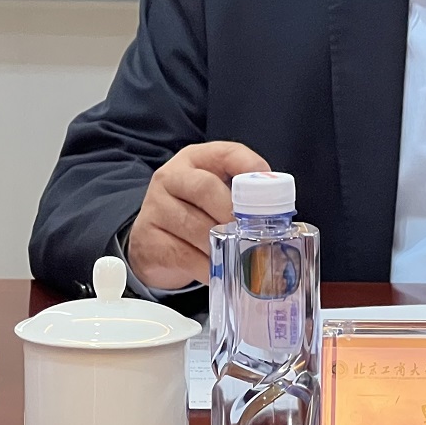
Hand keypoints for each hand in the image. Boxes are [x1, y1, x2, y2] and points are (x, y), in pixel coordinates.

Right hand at [127, 141, 269, 289]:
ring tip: (238, 256)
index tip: (268, 184)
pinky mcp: (148, 240)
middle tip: (251, 232)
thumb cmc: (195, 214)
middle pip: (205, 188)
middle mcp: (171, 177)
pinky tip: (217, 271)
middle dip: (232, 212)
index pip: (225, 153)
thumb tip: (277, 212)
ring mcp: (155, 207)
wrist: (152, 243)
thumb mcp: (217, 195)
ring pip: (194, 225)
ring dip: (220, 244)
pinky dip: (206, 266)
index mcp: (195, 160)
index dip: (249, 166)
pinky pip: (183, 255)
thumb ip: (242, 194)